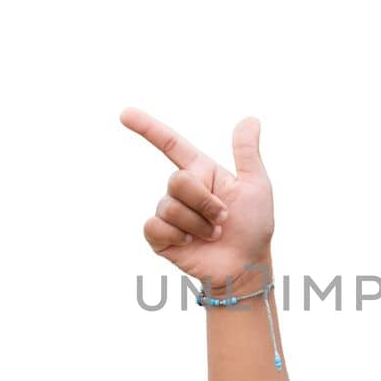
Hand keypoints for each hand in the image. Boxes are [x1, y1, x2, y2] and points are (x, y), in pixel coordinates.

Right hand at [120, 107, 274, 287]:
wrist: (246, 266)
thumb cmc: (254, 227)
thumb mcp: (256, 186)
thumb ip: (246, 153)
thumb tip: (251, 118)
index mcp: (202, 172)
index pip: (170, 144)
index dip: (147, 128)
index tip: (124, 114)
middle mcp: (182, 190)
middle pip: (178, 180)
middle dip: (204, 201)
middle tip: (223, 218)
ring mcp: (169, 213)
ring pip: (169, 206)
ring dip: (198, 224)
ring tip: (213, 234)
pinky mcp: (160, 237)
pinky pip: (155, 226)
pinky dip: (177, 235)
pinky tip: (190, 243)